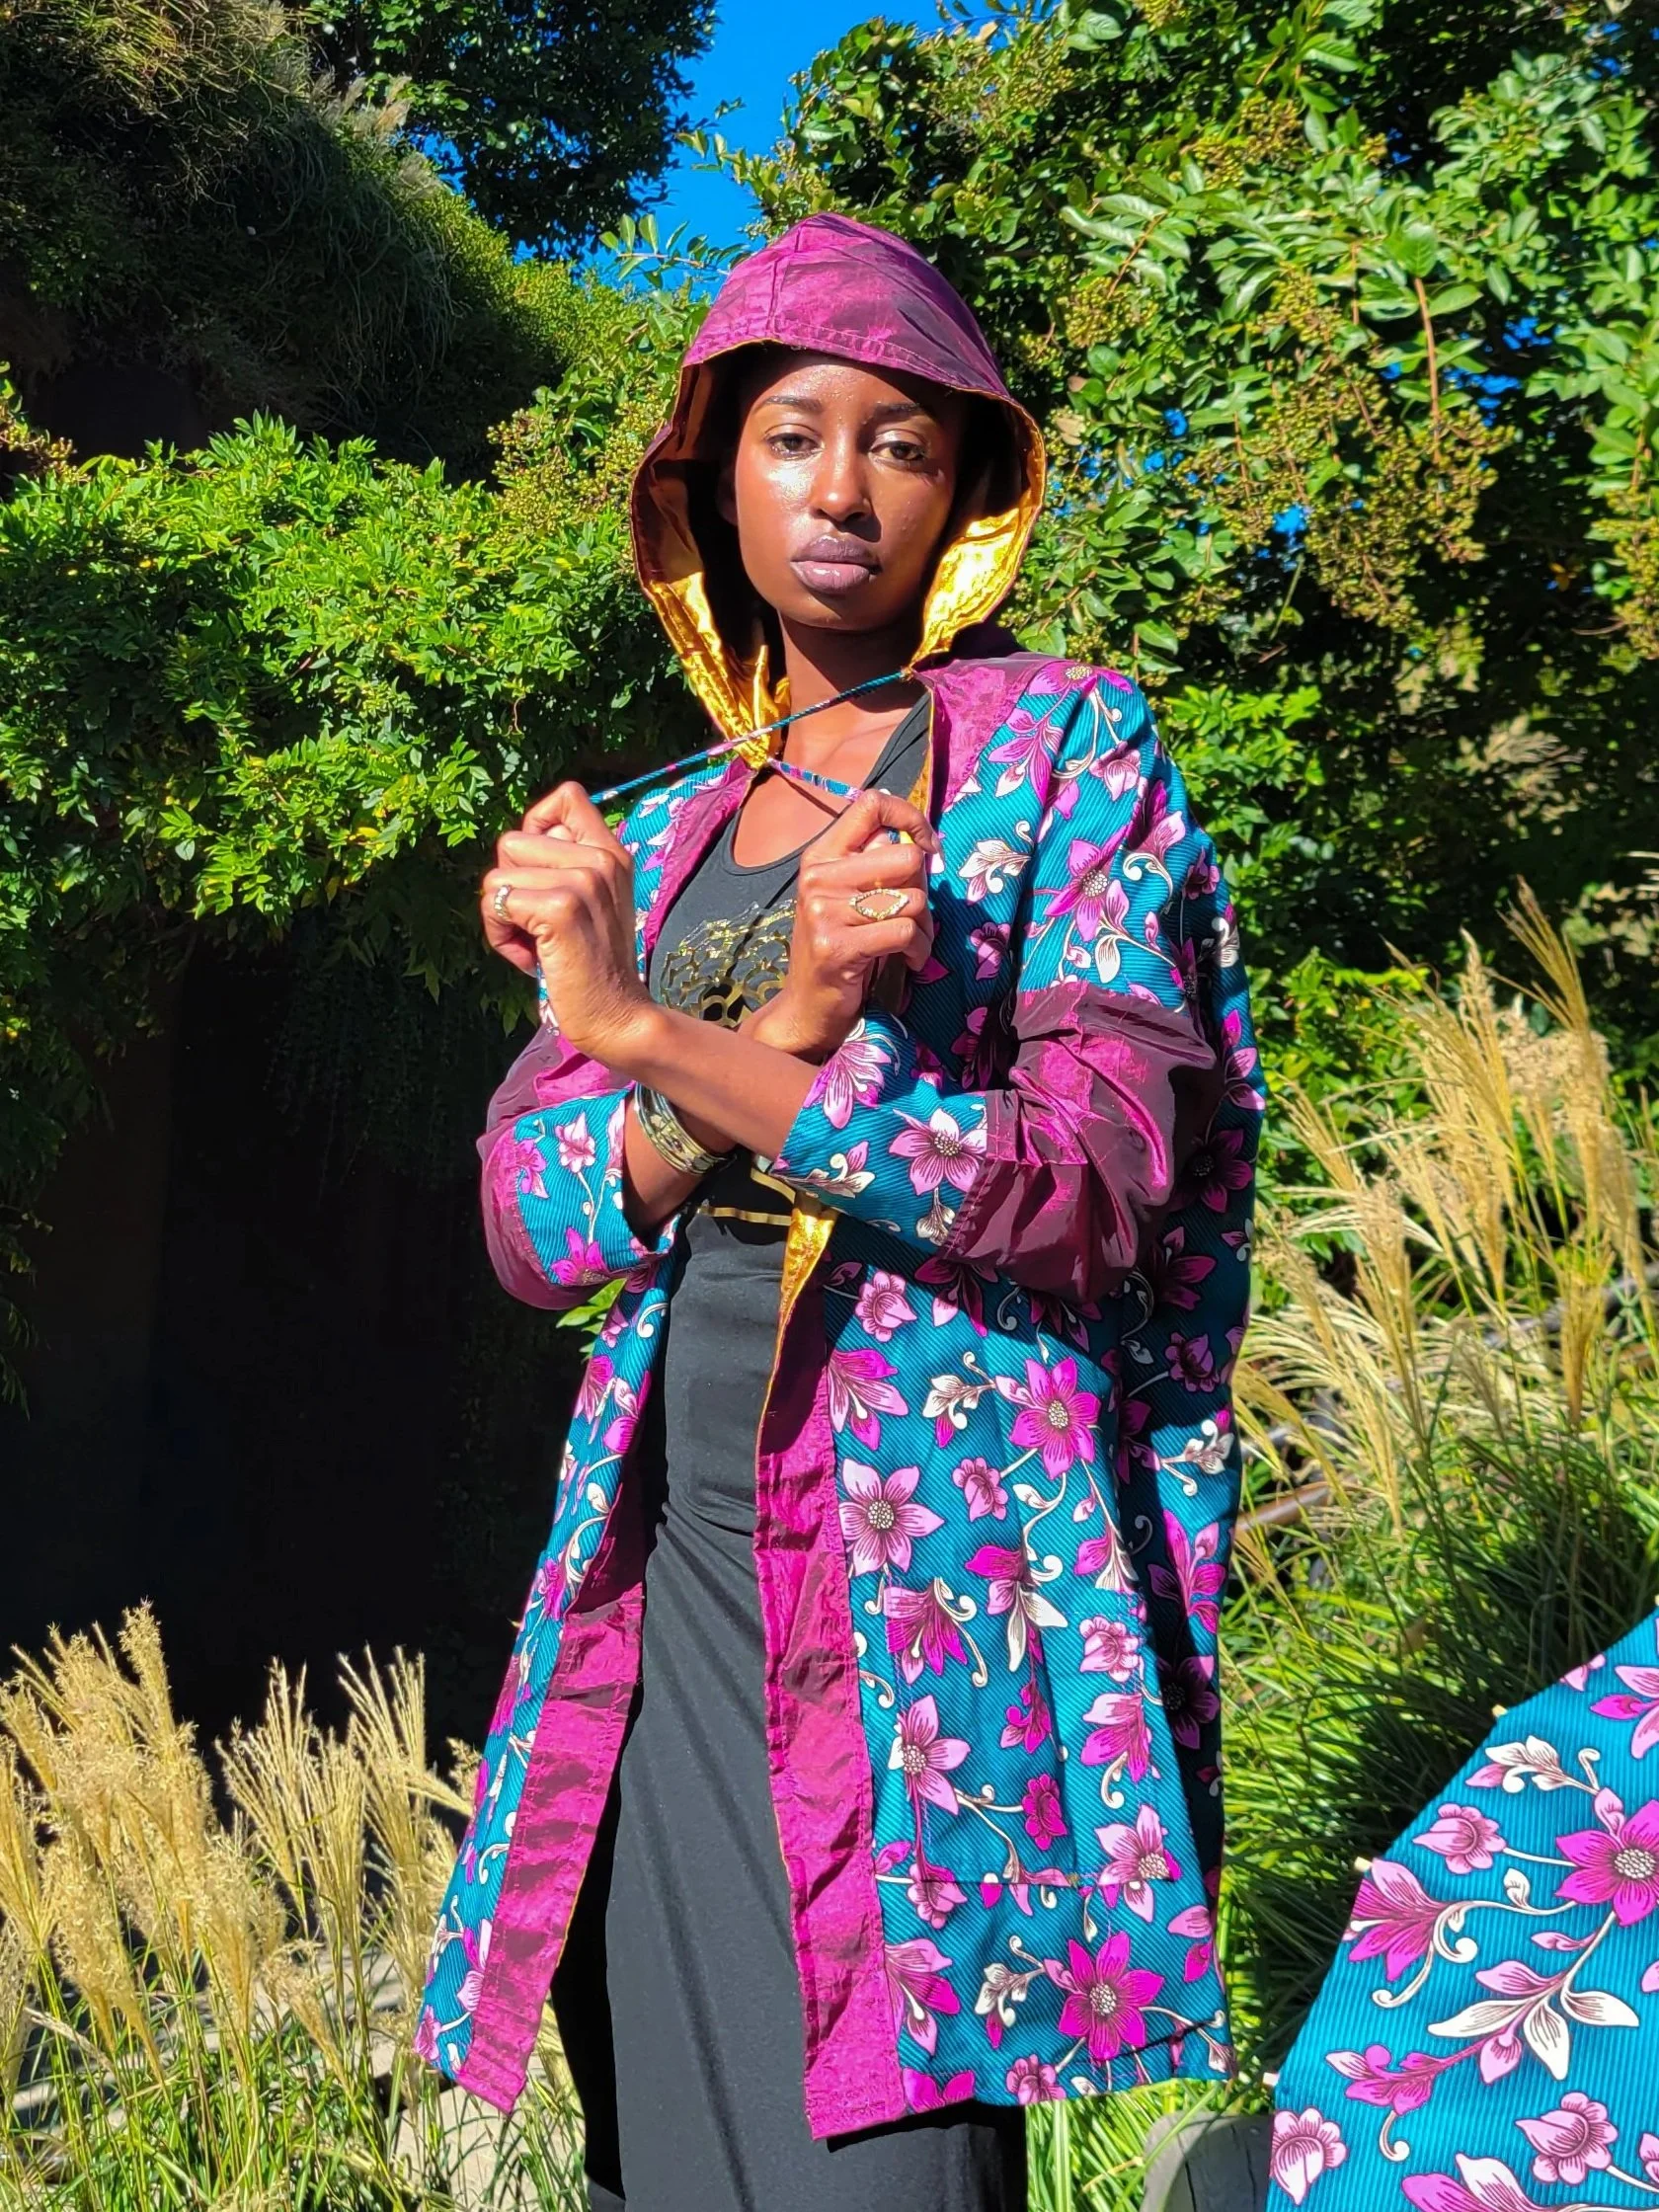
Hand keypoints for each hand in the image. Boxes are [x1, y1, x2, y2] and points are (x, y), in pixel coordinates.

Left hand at [481, 784, 652, 1062]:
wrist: (618, 1018)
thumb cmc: (592, 967)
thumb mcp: (590, 903)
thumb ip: (566, 865)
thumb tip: (516, 845)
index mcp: (611, 853)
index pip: (566, 796)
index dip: (534, 824)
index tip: (539, 869)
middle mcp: (600, 858)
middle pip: (513, 841)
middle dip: (511, 886)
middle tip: (539, 926)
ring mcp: (582, 881)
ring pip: (498, 875)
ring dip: (502, 917)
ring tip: (536, 945)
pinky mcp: (559, 908)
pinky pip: (496, 902)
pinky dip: (500, 936)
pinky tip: (530, 959)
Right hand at [747, 789, 938, 1061]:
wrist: (807, 1008)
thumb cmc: (840, 948)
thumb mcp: (848, 898)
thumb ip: (875, 865)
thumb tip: (921, 840)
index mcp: (821, 856)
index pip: (871, 804)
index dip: (910, 817)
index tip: (927, 846)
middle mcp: (818, 877)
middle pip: (906, 857)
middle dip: (923, 889)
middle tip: (913, 916)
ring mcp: (823, 912)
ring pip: (912, 899)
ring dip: (925, 928)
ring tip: (910, 946)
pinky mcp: (837, 946)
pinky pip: (905, 932)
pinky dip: (919, 951)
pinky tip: (909, 962)